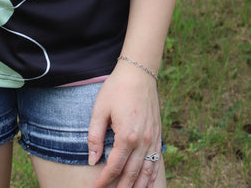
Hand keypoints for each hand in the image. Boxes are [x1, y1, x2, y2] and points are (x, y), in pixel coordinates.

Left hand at [87, 62, 161, 187]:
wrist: (139, 73)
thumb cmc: (117, 89)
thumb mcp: (100, 109)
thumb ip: (95, 136)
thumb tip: (93, 159)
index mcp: (127, 136)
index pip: (115, 167)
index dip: (104, 181)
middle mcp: (143, 141)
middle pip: (131, 174)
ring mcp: (153, 140)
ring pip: (146, 172)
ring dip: (137, 187)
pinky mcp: (158, 136)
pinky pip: (157, 162)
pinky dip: (152, 177)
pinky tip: (148, 185)